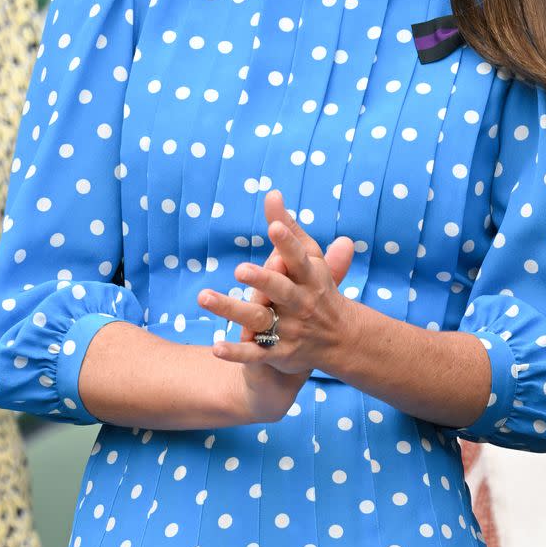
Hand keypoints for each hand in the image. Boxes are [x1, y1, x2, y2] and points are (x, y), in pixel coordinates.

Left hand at [198, 191, 355, 378]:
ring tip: (204, 297)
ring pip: (258, 319)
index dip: (288, 243)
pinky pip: (255, 354)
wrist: (341, 338)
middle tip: (240, 269)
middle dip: (263, 279)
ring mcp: (289, 329)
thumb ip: (289, 227)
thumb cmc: (317, 287)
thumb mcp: (309, 258)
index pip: (299, 258)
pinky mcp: (278, 352)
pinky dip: (236, 352)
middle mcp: (300, 303)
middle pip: (280, 290)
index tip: (275, 226)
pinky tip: (215, 347)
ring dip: (232, 310)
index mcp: (309, 278)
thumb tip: (271, 192)